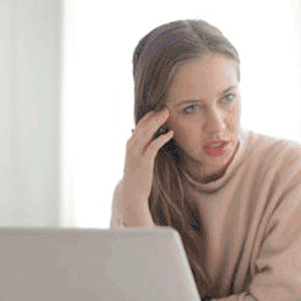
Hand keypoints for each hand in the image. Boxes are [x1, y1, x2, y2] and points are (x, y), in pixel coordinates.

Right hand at [120, 108, 173, 225]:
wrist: (132, 193)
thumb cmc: (138, 176)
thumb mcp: (138, 159)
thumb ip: (142, 148)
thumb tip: (151, 138)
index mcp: (130, 144)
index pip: (139, 125)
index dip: (149, 116)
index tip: (159, 109)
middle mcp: (131, 146)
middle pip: (143, 125)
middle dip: (154, 115)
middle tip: (166, 107)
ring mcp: (136, 153)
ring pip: (147, 132)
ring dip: (158, 121)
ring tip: (168, 114)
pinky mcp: (144, 161)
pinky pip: (153, 146)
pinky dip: (162, 138)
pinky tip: (170, 133)